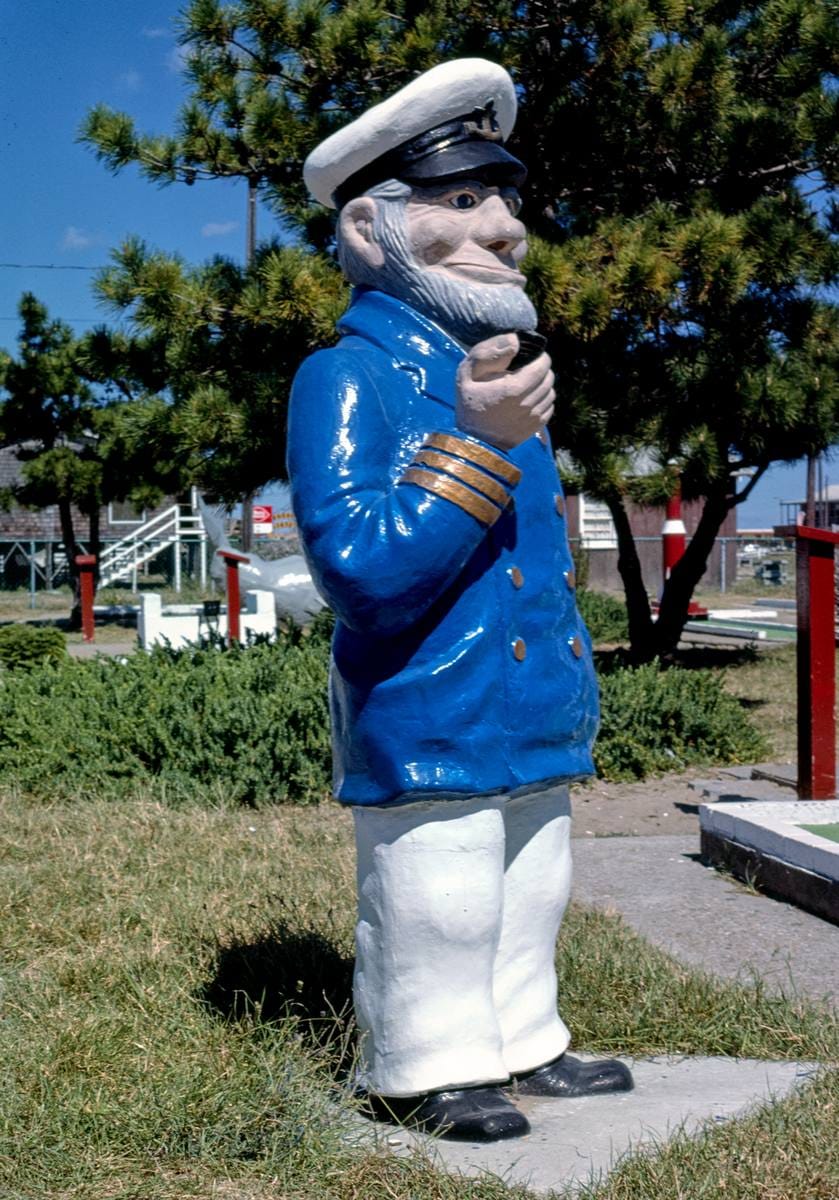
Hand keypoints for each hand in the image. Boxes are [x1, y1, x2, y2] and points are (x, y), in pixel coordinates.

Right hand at [455, 334, 554, 450]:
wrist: (471, 440)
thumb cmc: (468, 403)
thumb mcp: (467, 374)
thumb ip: (487, 353)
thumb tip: (515, 342)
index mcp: (513, 389)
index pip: (542, 365)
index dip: (539, 357)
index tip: (530, 357)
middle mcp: (527, 405)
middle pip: (548, 378)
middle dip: (541, 370)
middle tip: (527, 369)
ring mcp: (532, 418)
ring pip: (550, 393)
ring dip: (542, 385)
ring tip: (527, 385)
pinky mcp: (534, 428)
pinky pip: (549, 407)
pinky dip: (543, 400)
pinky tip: (528, 400)